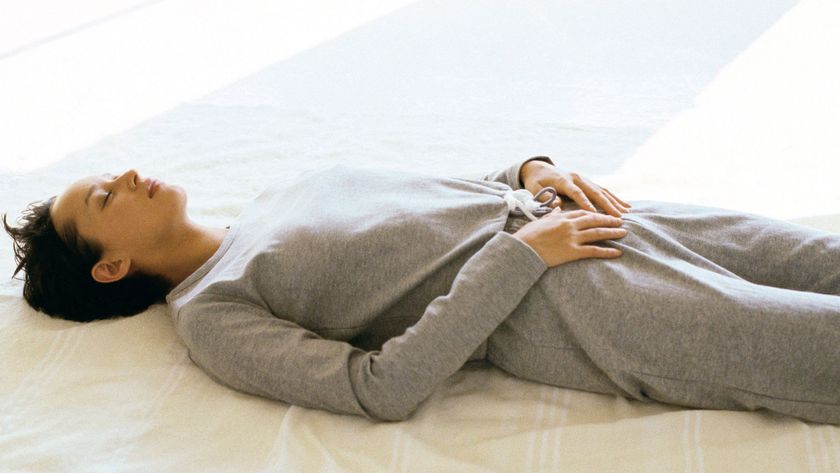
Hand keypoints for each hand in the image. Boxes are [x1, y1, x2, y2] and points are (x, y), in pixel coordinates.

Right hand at [512, 208, 626, 267]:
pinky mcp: (572, 251)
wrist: (522, 248)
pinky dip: (607, 251)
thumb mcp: (540, 220)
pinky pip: (593, 251)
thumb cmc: (528, 235)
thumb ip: (552, 214)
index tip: (605, 214)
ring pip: (597, 233)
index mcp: (562, 216)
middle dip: (609, 220)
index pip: (583, 212)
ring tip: (623, 233)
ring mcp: (572, 238)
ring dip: (612, 233)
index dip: (596, 213)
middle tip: (620, 220)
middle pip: (594, 220)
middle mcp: (570, 225)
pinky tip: (617, 252)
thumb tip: (557, 206)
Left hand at [521, 160, 631, 216]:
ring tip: (626, 213)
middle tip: (618, 217)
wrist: (540, 167)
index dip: (585, 203)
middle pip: (594, 192)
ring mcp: (584, 179)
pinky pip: (603, 190)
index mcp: (564, 181)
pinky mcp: (588, 181)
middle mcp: (577, 178)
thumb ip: (543, 196)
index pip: (576, 193)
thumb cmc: (536, 181)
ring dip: (615, 202)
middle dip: (607, 205)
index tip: (593, 213)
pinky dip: (614, 198)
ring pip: (602, 190)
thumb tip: (557, 204)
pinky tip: (626, 205)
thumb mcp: (534, 188)